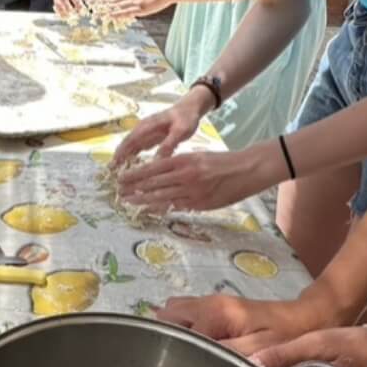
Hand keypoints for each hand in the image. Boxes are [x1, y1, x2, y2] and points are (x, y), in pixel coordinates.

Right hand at [111, 92, 207, 165]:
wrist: (189, 108)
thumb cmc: (186, 118)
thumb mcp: (181, 130)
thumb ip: (170, 143)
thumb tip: (158, 159)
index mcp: (149, 126)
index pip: (131, 140)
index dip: (122, 152)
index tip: (115, 163)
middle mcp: (143, 128)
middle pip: (127, 143)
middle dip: (118, 156)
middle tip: (111, 171)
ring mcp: (145, 132)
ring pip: (130, 145)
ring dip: (122, 156)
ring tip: (116, 171)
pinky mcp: (149, 136)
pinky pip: (136, 147)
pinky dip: (130, 155)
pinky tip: (129, 165)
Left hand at [118, 144, 284, 211]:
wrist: (247, 169)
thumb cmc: (222, 161)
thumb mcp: (198, 156)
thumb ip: (179, 165)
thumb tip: (158, 173)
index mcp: (184, 160)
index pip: (153, 168)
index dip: (135, 175)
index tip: (121, 178)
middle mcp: (186, 175)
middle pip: (153, 184)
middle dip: (134, 189)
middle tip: (118, 193)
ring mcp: (193, 191)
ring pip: (162, 197)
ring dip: (143, 201)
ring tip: (128, 203)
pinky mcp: (200, 204)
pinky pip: (176, 207)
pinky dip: (161, 208)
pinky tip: (149, 210)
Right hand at [155, 293, 327, 356]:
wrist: (309, 317)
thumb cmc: (288, 336)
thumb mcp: (261, 351)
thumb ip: (229, 356)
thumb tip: (199, 364)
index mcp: (215, 313)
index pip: (175, 335)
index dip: (175, 356)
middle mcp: (208, 303)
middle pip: (166, 318)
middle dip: (167, 340)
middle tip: (183, 365)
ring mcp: (211, 303)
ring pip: (172, 314)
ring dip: (174, 334)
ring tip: (190, 358)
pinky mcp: (216, 307)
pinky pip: (186, 315)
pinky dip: (184, 329)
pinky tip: (200, 349)